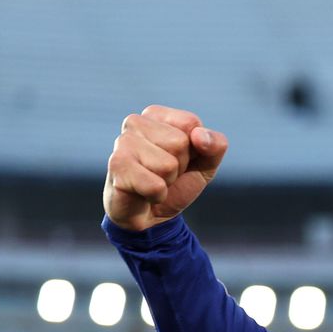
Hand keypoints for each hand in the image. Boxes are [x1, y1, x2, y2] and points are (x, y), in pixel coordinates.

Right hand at [104, 104, 227, 231]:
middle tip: (165, 174)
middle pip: (179, 143)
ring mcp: (122, 142)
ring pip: (168, 165)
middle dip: (179, 166)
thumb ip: (216, 145)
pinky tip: (143, 194)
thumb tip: (199, 136)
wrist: (150, 216)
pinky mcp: (116, 166)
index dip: (194, 149)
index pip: (191, 123)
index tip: (180, 159)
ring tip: (153, 182)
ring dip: (167, 182)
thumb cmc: (176, 184)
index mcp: (157, 114)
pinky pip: (155, 185)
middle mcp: (135, 122)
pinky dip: (157, 195)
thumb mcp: (206, 164)